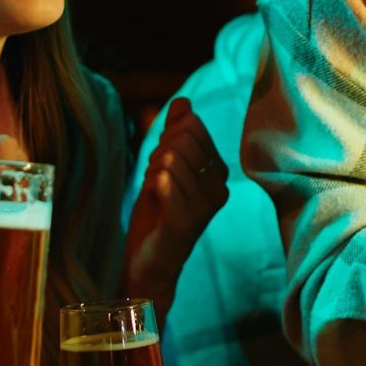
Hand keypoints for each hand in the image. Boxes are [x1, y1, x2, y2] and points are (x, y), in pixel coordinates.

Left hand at [123, 98, 230, 308]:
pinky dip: (153, 184)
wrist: (147, 262)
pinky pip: (166, 180)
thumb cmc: (156, 215)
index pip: (192, 126)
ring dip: (152, 173)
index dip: (167, 139)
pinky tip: (154, 200)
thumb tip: (184, 103)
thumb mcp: (164, 167)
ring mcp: (205, 206)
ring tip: (155, 196)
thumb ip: (175, 134)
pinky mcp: (186, 220)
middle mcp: (219, 188)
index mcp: (218, 173)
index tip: (162, 167)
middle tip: (156, 182)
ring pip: (170, 158)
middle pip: (182, 140)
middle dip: (158, 155)